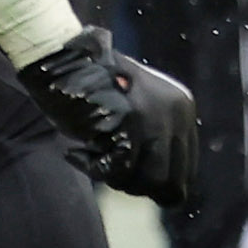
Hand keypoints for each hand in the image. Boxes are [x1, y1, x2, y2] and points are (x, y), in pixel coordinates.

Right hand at [19, 27, 198, 205]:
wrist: (61, 58)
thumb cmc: (89, 88)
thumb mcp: (137, 111)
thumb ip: (155, 141)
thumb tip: (166, 189)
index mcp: (182, 107)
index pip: (186, 171)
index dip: (157, 185)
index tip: (131, 179)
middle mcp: (177, 112)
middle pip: (172, 183)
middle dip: (139, 187)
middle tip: (110, 171)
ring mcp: (156, 116)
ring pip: (150, 182)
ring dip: (119, 181)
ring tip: (94, 158)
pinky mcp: (131, 121)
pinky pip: (120, 172)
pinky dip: (94, 169)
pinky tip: (75, 153)